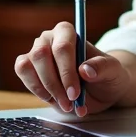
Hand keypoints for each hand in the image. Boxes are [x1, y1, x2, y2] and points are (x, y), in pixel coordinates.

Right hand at [14, 21, 131, 116]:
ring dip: (45, 88)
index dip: (66, 71)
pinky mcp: (28, 68)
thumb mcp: (113, 71)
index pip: (62, 47)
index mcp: (68, 32)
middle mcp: (49, 39)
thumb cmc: (106, 75)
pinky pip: (22, 73)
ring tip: (65, 104)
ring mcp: (36, 53)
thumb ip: (102, 67)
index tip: (75, 93)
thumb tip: (85, 69)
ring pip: (27, 66)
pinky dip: (35, 89)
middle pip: (41, 55)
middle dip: (54, 83)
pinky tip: (52, 98)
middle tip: (70, 102)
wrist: (100, 89)